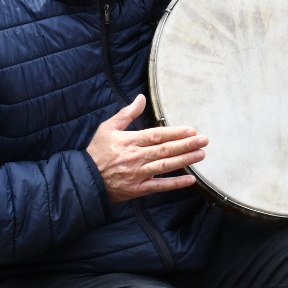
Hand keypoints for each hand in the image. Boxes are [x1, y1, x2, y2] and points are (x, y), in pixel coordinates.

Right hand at [85, 95, 206, 202]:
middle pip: (164, 149)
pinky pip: (159, 186)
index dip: (175, 133)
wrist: (83, 179)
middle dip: (186, 145)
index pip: (156, 135)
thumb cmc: (96, 152)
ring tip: (201, 155)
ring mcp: (137, 174)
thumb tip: (141, 98)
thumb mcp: (107, 128)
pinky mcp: (137, 189)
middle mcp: (135, 157)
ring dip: (184, 160)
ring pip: (165, 166)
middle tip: (204, 140)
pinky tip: (191, 179)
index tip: (191, 130)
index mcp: (129, 141)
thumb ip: (126, 113)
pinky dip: (175, 184)